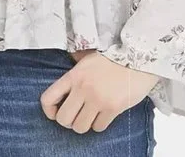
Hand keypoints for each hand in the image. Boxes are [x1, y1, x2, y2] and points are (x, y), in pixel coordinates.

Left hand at [40, 50, 158, 133]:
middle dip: (67, 121)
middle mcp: (82, 88)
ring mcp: (97, 99)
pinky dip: (98, 124)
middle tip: (75, 115)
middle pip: (63, 119)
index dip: (48, 110)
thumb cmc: (112, 57)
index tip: (55, 111)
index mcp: (73, 75)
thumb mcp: (87, 57)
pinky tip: (102, 115)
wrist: (137, 58)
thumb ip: (74, 64)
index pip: (48, 98)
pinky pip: (98, 127)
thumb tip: (66, 62)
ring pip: (80, 127)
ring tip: (89, 116)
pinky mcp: (113, 108)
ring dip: (83, 124)